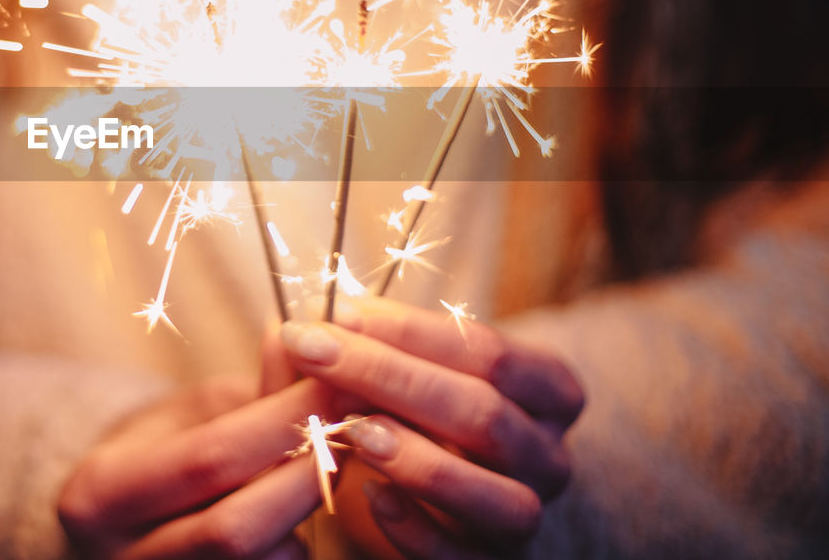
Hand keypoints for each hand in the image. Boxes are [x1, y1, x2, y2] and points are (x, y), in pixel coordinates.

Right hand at [58, 375, 339, 558]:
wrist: (113, 527)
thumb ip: (249, 390)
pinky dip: (295, 542)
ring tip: (328, 463)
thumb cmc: (154, 456)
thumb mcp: (187, 413)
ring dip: (306, 514)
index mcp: (101, 494)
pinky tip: (297, 508)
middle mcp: (120, 559)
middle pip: (237, 528)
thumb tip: (299, 342)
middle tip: (357, 428)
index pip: (209, 458)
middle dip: (307, 474)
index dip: (282, 422)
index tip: (337, 384)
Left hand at [277, 296, 583, 557]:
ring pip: (498, 498)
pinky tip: (372, 497)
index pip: (488, 351)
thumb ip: (358, 346)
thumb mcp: (402, 369)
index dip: (409, 330)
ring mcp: (525, 516)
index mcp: (545, 389)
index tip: (336, 312)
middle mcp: (548, 454)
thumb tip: (298, 323)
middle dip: (391, 378)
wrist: (448, 494)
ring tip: (355, 431)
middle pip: (485, 414)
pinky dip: (417, 530)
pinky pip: (463, 558)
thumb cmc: (420, 411)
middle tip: (314, 353)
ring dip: (421, 461)